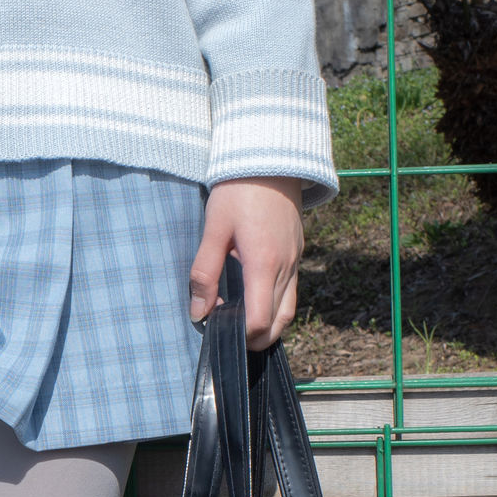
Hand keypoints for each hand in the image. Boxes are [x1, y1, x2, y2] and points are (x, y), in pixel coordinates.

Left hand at [189, 178, 304, 350]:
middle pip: (279, 323)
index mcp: (264, 264)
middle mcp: (286, 267)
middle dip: (256, 339)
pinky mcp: (297, 252)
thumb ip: (204, 273)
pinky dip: (276, 307)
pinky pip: (292, 291)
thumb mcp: (213, 229)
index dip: (240, 335)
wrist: (270, 158)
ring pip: (289, 310)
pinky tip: (254, 301)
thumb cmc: (238, 190)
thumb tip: (198, 313)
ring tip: (242, 326)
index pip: (259, 320)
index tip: (218, 331)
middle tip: (230, 338)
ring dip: (269, 326)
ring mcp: (295, 260)